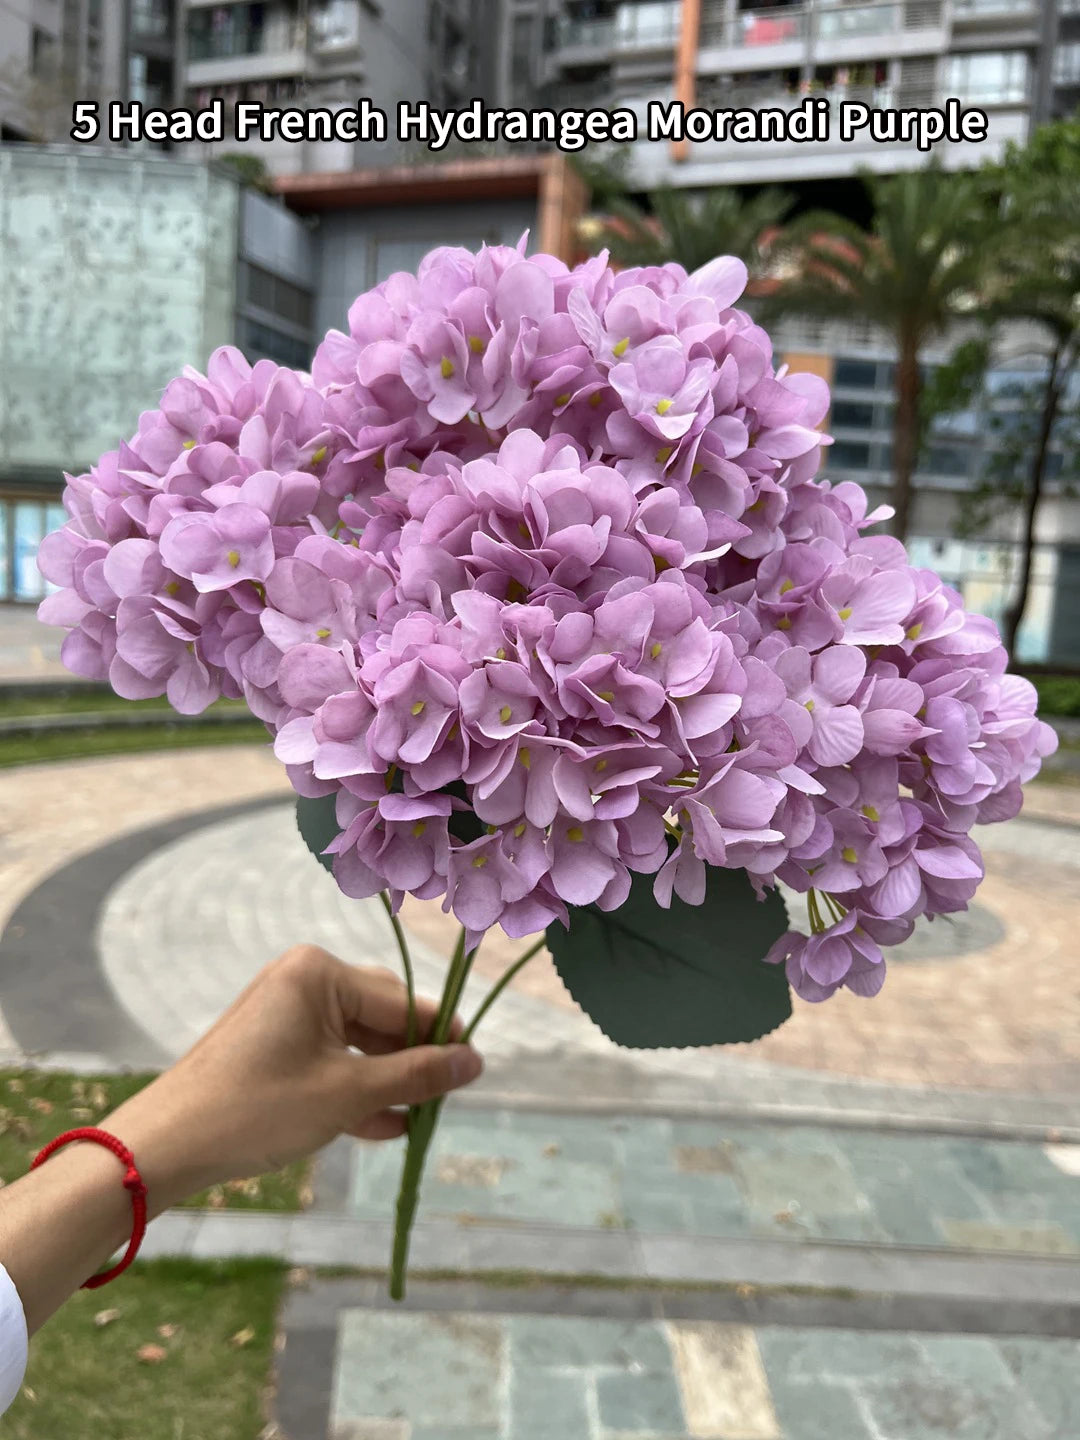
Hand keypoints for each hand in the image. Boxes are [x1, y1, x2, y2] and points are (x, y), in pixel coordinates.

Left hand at [104, 944, 483, 1214]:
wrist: (166, 1147)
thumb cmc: (257, 1110)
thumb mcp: (347, 1094)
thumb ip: (415, 1075)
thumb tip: (475, 1062)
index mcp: (320, 972)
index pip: (402, 1001)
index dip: (441, 1038)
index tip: (476, 1070)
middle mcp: (303, 979)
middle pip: (382, 1017)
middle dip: (411, 1063)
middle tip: (442, 1103)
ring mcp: (284, 1012)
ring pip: (357, 1043)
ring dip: (385, 1083)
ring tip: (416, 1122)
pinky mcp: (271, 1045)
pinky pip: (328, 1059)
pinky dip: (353, 1090)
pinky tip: (382, 1128)